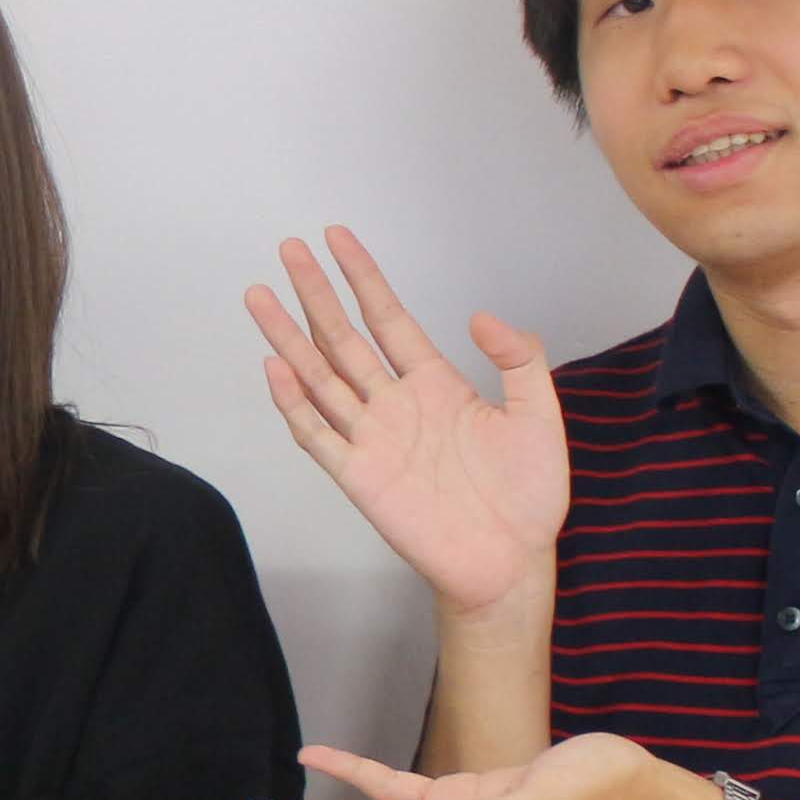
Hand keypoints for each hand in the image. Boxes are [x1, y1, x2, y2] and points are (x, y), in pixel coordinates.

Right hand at [242, 229, 567, 621]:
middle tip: (287, 251)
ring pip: (319, 377)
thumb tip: (479, 316)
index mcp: (436, 384)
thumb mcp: (539, 415)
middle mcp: (396, 405)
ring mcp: (372, 439)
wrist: (510, 561)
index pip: (388, 318)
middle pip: (343, 338)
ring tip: (260, 298)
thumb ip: (517, 360)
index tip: (337, 238)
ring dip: (289, 337)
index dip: (363, 277)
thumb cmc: (529, 495)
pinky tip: (276, 367)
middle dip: (315, 294)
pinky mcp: (359, 476)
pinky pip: (317, 434)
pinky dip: (293, 403)